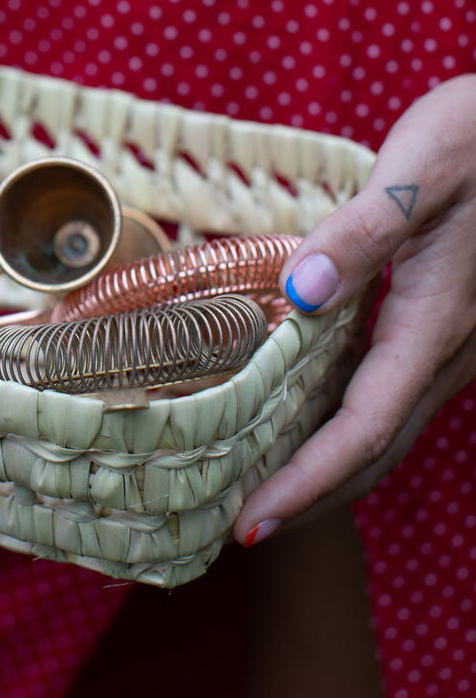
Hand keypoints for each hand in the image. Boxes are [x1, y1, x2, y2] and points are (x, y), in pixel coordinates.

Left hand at [235, 74, 475, 544]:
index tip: (252, 523)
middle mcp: (451, 350)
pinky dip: (349, 425)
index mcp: (437, 322)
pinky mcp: (453, 327)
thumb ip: (362, 233)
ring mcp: (457, 344)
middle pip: (377, 450)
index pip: (364, 428)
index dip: (308, 483)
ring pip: (390, 429)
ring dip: (330, 468)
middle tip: (243, 528)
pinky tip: (307, 413)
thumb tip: (302, 293)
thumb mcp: (420, 170)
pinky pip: (398, 396)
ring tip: (265, 486)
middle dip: (311, 497)